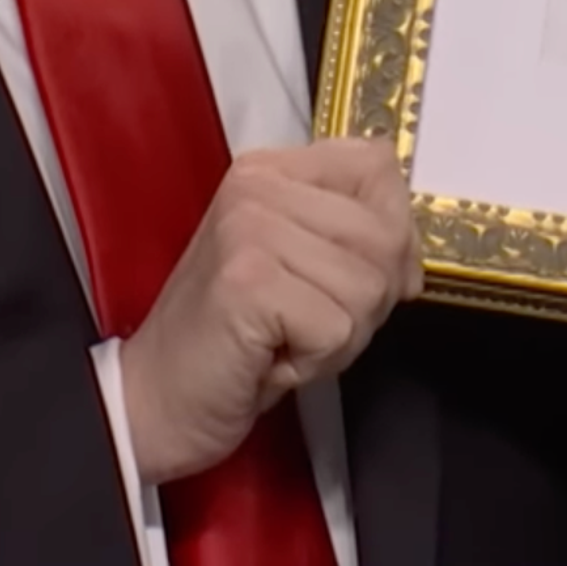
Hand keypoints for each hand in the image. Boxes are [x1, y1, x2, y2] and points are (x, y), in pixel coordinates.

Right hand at [119, 137, 422, 484]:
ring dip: (341, 335)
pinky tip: (271, 358)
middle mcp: (257, 185)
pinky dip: (317, 359)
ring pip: (368, 284)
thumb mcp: (298, 267)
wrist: (155, 400)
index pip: (377, 166)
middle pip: (384, 233)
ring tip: (286, 339)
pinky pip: (338, 326)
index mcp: (270, 170)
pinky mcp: (248, 281)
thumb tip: (411, 255)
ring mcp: (250, 228)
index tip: (353, 276)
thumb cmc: (234, 341)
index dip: (390, 231)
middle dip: (367, 301)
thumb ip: (352, 239)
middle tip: (308, 323)